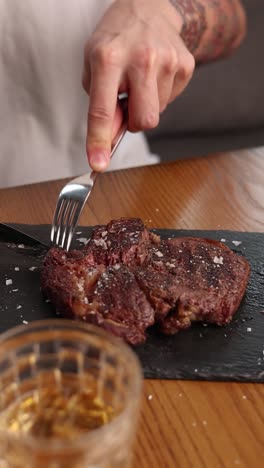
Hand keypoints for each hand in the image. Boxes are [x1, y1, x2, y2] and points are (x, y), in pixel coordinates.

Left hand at [82, 0, 194, 170]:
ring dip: (146, 105)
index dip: (99, 141)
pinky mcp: (185, 65)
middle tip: (128, 103)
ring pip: (157, 113)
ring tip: (141, 80)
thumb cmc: (116, 40)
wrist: (149, 8)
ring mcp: (167, 61)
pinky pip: (170, 100)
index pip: (102, 111)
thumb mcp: (94, 65)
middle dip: (135, 122)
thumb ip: (100, 104)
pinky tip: (154, 75)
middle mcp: (140, 59)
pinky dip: (160, 95)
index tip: (98, 164)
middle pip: (143, 121)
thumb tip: (111, 139)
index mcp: (108, 58)